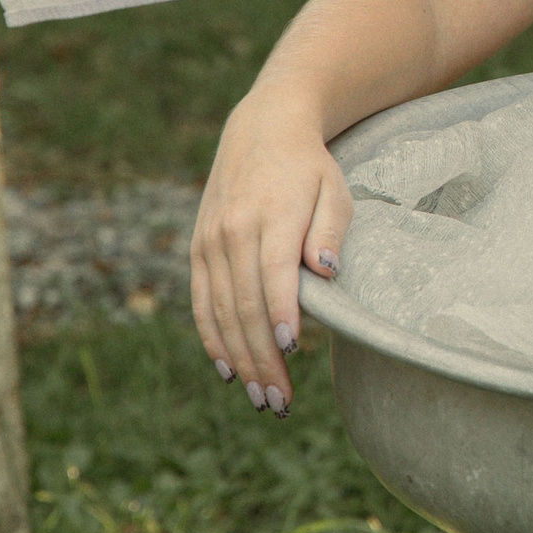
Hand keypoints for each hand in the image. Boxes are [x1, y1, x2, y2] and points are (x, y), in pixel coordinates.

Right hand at [189, 95, 353, 417]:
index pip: (273, 273)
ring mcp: (210, 241)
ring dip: (240, 360)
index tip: (293, 350)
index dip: (281, 313)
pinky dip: (213, 339)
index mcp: (271, 216)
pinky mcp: (197, 249)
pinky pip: (202, 303)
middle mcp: (233, 231)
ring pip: (221, 312)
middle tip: (280, 402)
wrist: (262, 130)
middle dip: (262, 358)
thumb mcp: (335, 189)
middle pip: (245, 305)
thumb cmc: (310, 168)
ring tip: (261, 398)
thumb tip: (325, 271)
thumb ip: (330, 229)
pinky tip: (230, 370)